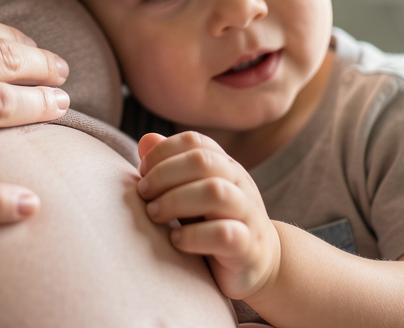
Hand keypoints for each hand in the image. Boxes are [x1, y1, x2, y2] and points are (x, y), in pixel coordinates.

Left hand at [136, 131, 280, 299]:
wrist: (262, 262)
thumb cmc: (216, 223)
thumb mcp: (193, 192)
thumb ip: (170, 168)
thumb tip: (146, 140)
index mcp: (225, 165)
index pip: (194, 142)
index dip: (162, 152)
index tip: (141, 172)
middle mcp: (239, 183)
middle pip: (202, 161)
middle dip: (164, 174)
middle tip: (143, 194)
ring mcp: (247, 214)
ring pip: (215, 192)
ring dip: (176, 201)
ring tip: (155, 214)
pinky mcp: (248, 247)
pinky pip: (224, 234)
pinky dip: (194, 236)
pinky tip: (176, 240)